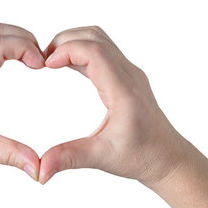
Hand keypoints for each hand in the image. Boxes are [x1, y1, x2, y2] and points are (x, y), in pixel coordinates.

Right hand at [38, 26, 186, 184]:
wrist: (167, 158)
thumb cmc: (141, 157)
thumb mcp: (102, 158)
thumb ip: (69, 158)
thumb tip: (40, 170)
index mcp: (125, 92)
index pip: (95, 52)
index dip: (66, 50)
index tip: (45, 64)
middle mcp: (130, 76)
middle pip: (95, 38)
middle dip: (64, 41)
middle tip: (41, 60)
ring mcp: (130, 73)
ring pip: (99, 39)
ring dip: (73, 42)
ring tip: (50, 60)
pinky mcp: (127, 76)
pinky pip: (102, 51)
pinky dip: (81, 50)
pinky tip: (66, 65)